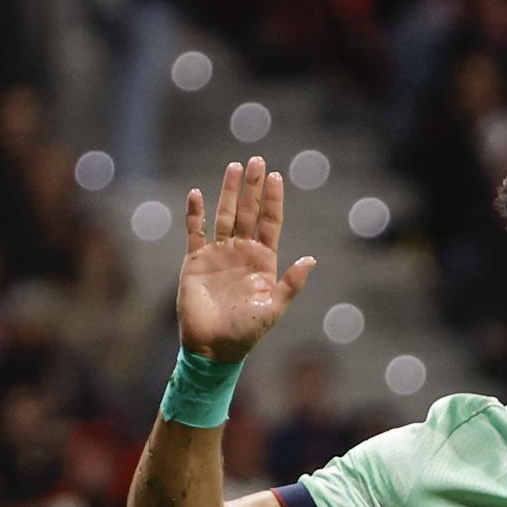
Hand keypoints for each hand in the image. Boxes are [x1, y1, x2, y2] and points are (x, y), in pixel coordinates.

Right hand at [177, 157, 315, 362]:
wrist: (214, 345)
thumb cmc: (248, 330)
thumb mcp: (275, 307)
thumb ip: (291, 283)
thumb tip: (311, 260)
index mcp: (263, 260)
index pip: (269, 223)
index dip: (272, 200)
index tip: (276, 176)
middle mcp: (242, 252)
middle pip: (248, 212)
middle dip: (253, 187)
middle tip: (257, 160)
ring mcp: (218, 253)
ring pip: (224, 216)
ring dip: (228, 192)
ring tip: (233, 167)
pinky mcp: (195, 260)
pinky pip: (195, 231)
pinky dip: (196, 213)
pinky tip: (197, 193)